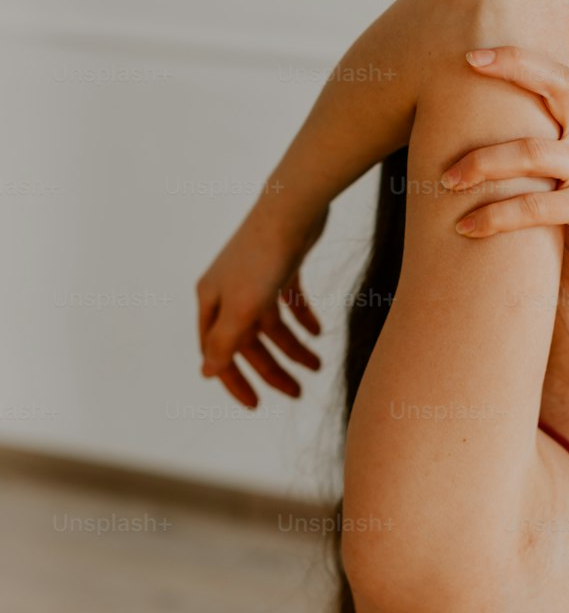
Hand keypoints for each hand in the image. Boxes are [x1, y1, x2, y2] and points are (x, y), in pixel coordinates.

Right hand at [195, 203, 325, 408]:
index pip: (217, 351)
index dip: (234, 380)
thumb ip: (225, 342)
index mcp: (211, 301)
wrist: (293, 207)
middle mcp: (229, 291)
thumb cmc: (263, 258)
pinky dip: (303, 318)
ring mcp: (255, 278)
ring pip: (272, 324)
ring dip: (293, 347)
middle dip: (272, 368)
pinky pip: (290, 301)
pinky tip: (319, 333)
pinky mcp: (281, 265)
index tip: (256, 405)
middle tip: (298, 394)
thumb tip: (206, 373)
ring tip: (318, 366)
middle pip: (248, 341)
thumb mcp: (243, 308)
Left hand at [442, 0, 568, 313]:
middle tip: (467, 57)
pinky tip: (464, 229)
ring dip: (482, 163)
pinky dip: (495, 217)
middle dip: (513, 63)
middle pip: (559, 82)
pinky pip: (536, 207)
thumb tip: (499, 144)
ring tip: (443, 179)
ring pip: (534, 151)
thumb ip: (547, 160)